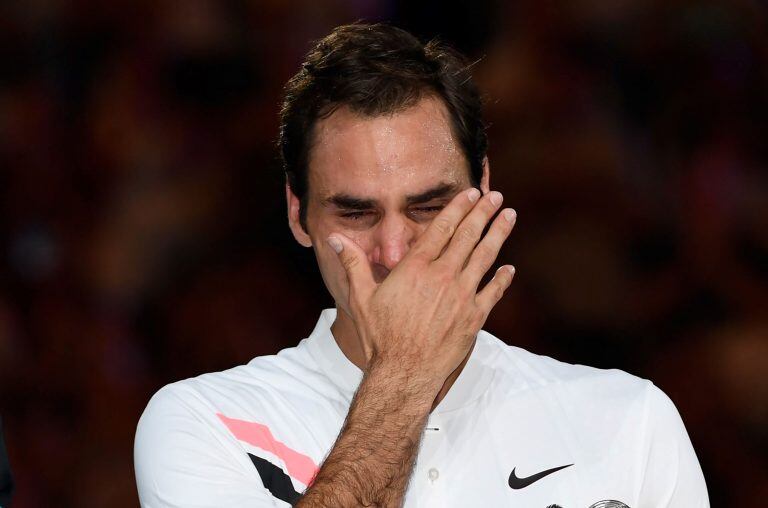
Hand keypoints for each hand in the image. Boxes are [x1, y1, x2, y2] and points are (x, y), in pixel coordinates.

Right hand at [326, 188, 516, 384]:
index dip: (458, 208)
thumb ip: (353, 264)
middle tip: (495, 196)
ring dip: (498, 234)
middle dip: (483, 213)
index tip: (470, 194)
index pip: (441, 229)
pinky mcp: (474, 318)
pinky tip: (510, 269)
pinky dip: (502, 279)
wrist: (404, 373)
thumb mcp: (361, 298)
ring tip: (509, 216)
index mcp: (416, 269)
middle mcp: (442, 277)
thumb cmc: (380, 337)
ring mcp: (462, 297)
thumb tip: (335, 238)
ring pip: (485, 258)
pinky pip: (493, 293)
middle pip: (468, 237)